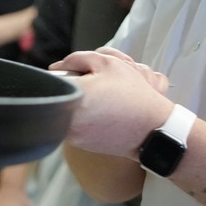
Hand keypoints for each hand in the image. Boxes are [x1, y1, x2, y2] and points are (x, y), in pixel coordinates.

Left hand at [50, 47, 173, 158]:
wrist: (152, 130)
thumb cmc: (133, 95)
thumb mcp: (108, 63)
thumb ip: (77, 59)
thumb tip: (57, 67)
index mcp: (74, 96)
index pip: (53, 79)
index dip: (64, 72)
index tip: (74, 72)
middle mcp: (68, 119)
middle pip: (58, 96)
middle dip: (72, 87)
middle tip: (93, 86)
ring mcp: (72, 136)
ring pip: (64, 110)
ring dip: (77, 103)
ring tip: (101, 101)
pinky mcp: (79, 146)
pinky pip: (73, 125)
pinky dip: (84, 117)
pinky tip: (102, 115)